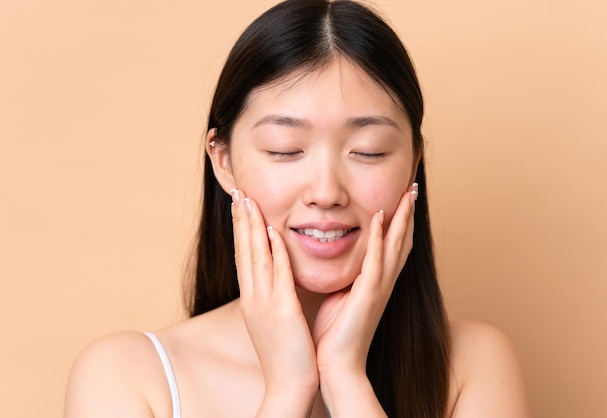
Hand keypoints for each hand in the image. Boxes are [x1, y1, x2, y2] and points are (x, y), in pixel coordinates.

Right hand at [231, 190, 317, 415]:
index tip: (241, 206)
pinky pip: (277, 275)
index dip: (242, 230)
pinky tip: (272, 231)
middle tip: (238, 193)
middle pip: (244, 251)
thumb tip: (275, 279)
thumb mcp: (274, 320)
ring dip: (251, 227)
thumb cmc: (287, 354)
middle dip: (241, 220)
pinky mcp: (283, 311)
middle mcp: (254, 297)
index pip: (245, 257)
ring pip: (255, 257)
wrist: (289, 386)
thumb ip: (273, 297)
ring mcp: (265, 303)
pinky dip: (273, 252)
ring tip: (247, 201)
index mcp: (253, 299)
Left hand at [312, 184, 417, 413]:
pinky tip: (380, 217)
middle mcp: (384, 282)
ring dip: (401, 218)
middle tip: (412, 187)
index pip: (393, 245)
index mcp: (377, 283)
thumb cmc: (336, 334)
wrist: (337, 365)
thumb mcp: (342, 297)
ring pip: (396, 246)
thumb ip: (347, 278)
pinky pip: (376, 261)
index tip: (401, 198)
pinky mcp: (368, 295)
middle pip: (402, 240)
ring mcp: (379, 288)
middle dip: (408, 213)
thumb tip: (341, 262)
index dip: (400, 221)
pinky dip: (381, 238)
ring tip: (406, 194)